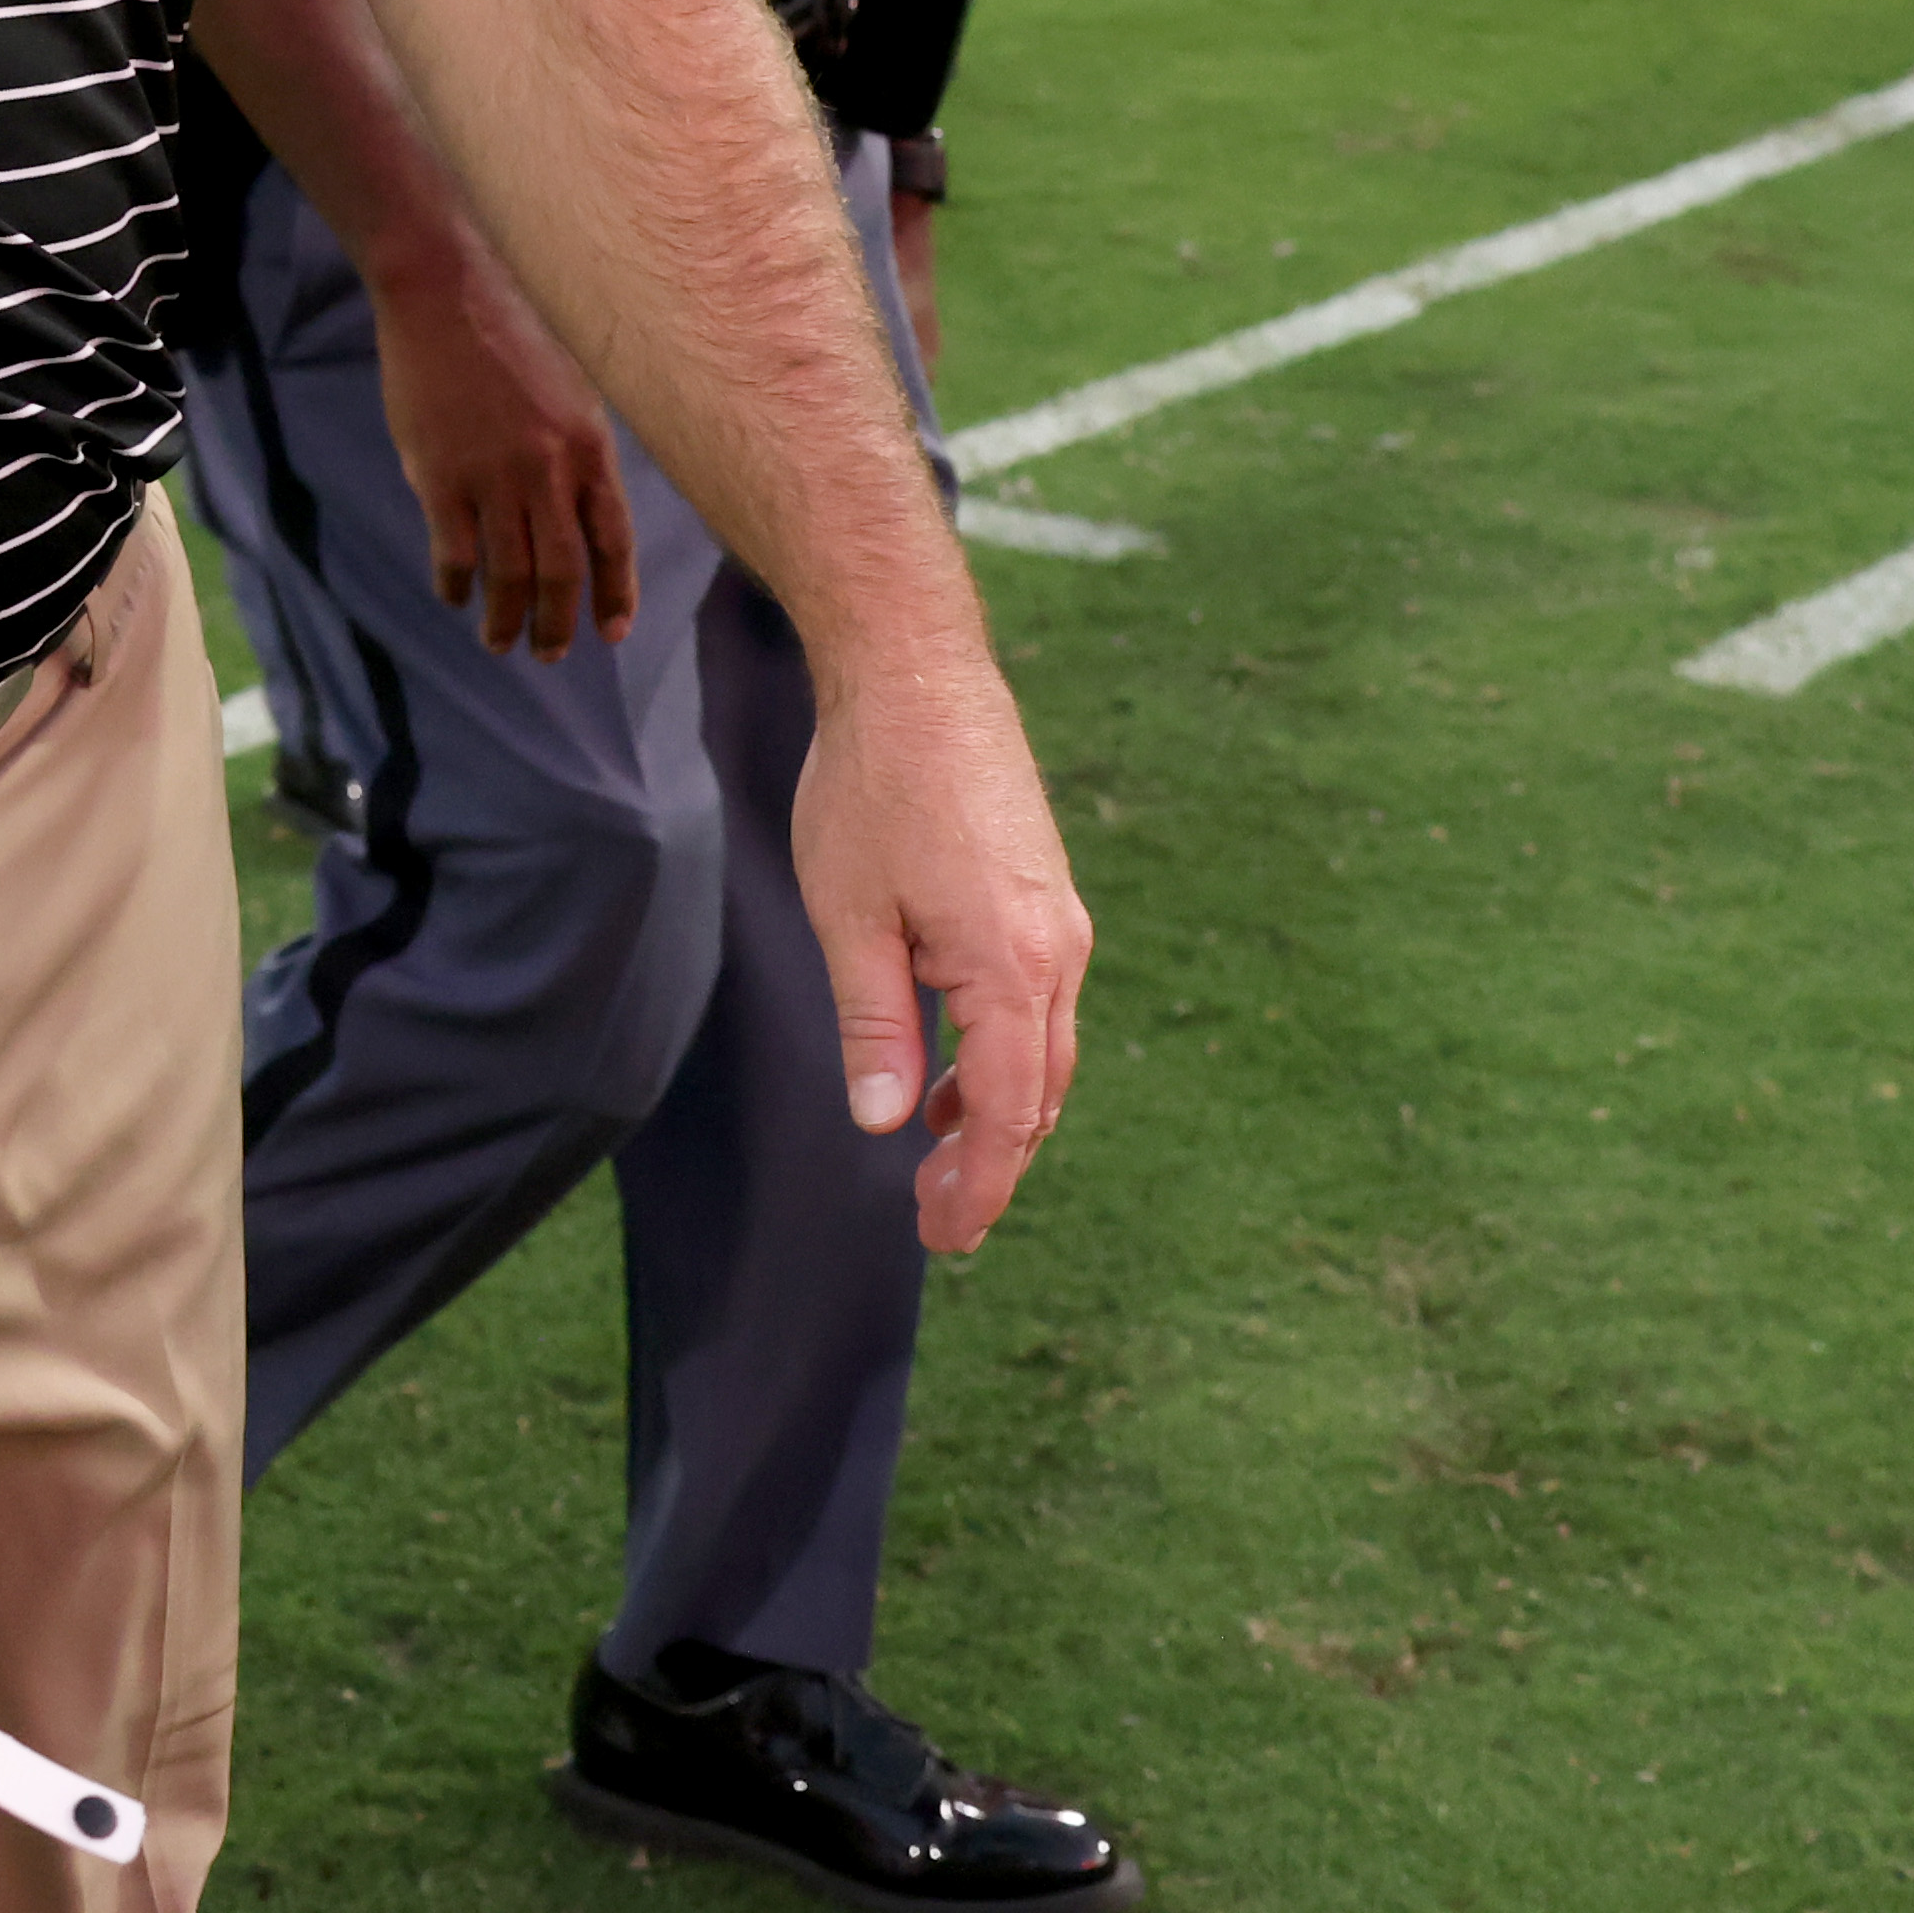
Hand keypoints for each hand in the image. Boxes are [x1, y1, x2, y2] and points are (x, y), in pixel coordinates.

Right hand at [377, 248, 636, 659]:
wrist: (446, 293)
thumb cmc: (510, 334)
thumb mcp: (569, 392)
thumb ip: (573, 456)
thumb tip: (570, 519)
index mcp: (590, 447)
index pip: (613, 539)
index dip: (615, 592)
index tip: (612, 633)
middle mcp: (549, 469)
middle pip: (562, 570)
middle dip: (558, 623)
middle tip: (549, 653)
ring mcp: (494, 475)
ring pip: (509, 573)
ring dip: (506, 619)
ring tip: (499, 643)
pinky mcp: (441, 476)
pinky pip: (454, 552)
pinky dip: (457, 584)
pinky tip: (455, 596)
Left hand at [784, 651, 1090, 1258]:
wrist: (918, 674)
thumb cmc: (871, 786)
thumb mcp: (850, 915)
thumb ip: (872, 1023)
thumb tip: (883, 1123)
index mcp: (1013, 966)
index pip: (1003, 1113)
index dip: (976, 1186)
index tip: (943, 1238)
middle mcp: (1060, 952)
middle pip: (1036, 1095)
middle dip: (989, 1166)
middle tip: (935, 1223)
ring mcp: (1063, 924)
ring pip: (1043, 1054)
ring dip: (994, 1113)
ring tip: (931, 1161)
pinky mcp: (1049, 900)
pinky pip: (1038, 1005)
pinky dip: (999, 1056)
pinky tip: (942, 1074)